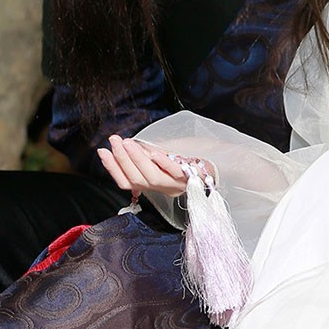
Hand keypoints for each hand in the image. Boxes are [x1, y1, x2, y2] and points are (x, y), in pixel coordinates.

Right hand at [97, 135, 214, 202]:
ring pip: (152, 178)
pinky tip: (154, 152)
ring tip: (128, 143)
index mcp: (156, 183)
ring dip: (137, 159)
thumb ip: (147, 151)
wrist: (225, 158)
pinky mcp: (192, 178)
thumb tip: (125, 145)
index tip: (102, 151)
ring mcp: (178, 184)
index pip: (128, 182)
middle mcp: (165, 188)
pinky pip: (174, 174)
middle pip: (137, 180)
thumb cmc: (195, 152)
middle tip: (114, 141)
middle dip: (122, 159)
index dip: (114, 169)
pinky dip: (163, 163)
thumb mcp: (165, 151)